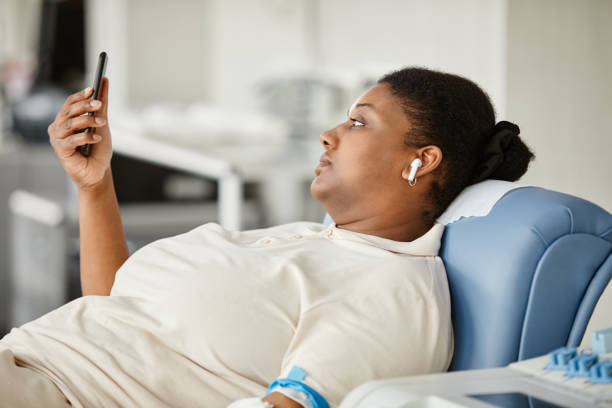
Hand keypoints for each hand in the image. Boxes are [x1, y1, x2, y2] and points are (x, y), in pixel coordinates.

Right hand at [48, 77, 111, 191]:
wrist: (98, 172)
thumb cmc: (98, 150)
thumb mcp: (102, 123)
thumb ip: (102, 104)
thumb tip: (104, 80)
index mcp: (66, 120)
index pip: (70, 103)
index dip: (80, 96)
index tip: (92, 89)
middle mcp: (58, 127)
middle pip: (69, 111)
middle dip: (85, 106)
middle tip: (99, 104)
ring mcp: (57, 138)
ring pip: (70, 123)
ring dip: (88, 121)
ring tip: (101, 123)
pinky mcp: (60, 150)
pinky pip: (72, 139)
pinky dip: (86, 137)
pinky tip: (97, 139)